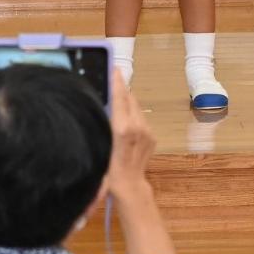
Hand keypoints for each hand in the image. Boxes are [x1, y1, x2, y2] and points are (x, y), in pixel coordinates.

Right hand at [103, 71, 156, 198]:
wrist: (129, 186)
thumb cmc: (108, 169)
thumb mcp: (101, 143)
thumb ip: (104, 122)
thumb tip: (103, 104)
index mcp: (123, 128)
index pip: (120, 97)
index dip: (116, 81)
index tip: (114, 68)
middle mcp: (138, 127)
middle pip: (130, 99)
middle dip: (121, 90)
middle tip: (110, 82)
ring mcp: (147, 131)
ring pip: (136, 108)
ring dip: (127, 103)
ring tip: (116, 102)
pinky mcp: (153, 136)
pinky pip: (141, 118)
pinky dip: (133, 115)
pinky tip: (125, 121)